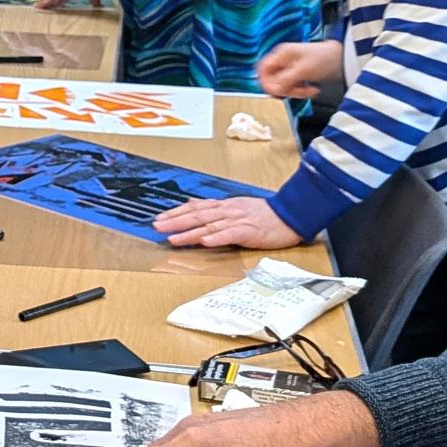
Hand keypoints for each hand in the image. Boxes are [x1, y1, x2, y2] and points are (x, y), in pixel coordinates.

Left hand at [157, 194, 301, 246]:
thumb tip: (192, 204)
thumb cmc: (263, 214)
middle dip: (175, 222)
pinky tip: (205, 241)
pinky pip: (231, 234)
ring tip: (173, 238)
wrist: (290, 214)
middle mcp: (228, 211)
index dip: (176, 213)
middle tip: (157, 227)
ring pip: (209, 225)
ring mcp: (238, 220)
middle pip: (197, 215)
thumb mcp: (235, 206)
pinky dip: (217, 238)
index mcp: (224, 206)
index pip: (195, 208)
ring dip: (190, 232)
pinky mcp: (250, 231)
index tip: (159, 218)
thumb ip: (214, 207)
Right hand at [261, 39, 343, 100]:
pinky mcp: (297, 74)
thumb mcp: (303, 71)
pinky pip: (291, 86)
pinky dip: (299, 91)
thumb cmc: (325, 59)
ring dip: (294, 91)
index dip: (266, 82)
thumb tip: (271, 89)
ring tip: (308, 92)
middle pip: (272, 79)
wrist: (343, 59)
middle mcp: (283, 59)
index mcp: (281, 54)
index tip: (276, 92)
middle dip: (284, 89)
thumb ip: (285, 80)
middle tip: (296, 93)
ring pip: (282, 84)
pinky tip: (310, 90)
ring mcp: (290, 67)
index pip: (263, 69)